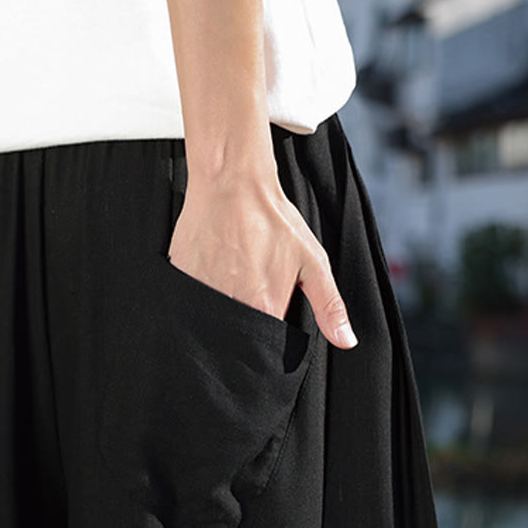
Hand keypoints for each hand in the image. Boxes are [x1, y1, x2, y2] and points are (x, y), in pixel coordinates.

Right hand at [166, 170, 357, 349]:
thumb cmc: (271, 218)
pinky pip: (190, 301)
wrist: (231, 183)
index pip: (265, 344)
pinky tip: (212, 267)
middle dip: (245, 318)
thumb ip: (329, 305)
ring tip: (232, 272)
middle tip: (250, 281)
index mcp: (264, 306)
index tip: (271, 308)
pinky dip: (201, 291)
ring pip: (212, 319)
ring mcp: (201, 294)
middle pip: (236, 335)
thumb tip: (346, 341)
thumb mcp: (312, 261)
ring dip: (222, 304)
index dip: (270, 334)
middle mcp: (230, 306)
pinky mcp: (181, 280)